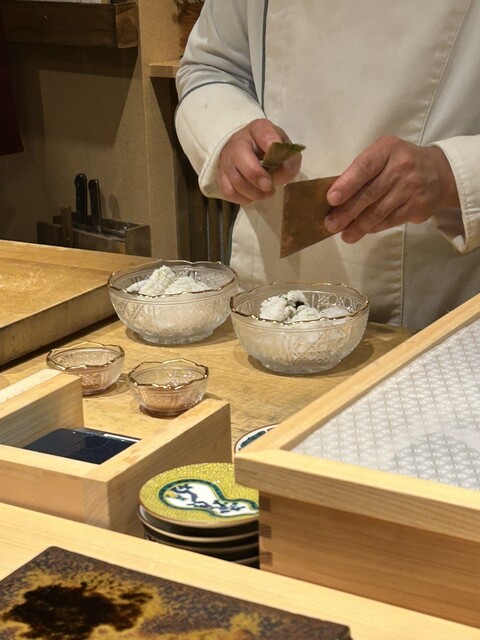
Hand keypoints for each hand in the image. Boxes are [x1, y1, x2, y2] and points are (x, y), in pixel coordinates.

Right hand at [217, 118, 301, 204]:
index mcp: (258, 129)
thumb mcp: (286, 151)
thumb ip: (289, 160)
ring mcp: (227, 159)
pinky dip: (244, 198)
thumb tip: (282, 171)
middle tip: (270, 186)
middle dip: (257, 176)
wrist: (252, 155)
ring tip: (266, 193)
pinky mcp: (221, 176)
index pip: (262, 131)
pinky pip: (229, 192)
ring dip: (254, 192)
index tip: (280, 158)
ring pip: (236, 180)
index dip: (270, 143)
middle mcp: (238, 141)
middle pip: (241, 157)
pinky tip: (253, 196)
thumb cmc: (272, 152)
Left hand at [324, 135, 459, 242]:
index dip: (347, 184)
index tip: (331, 199)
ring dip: (358, 226)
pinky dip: (373, 227)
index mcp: (387, 149)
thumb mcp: (383, 156)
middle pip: (369, 193)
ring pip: (378, 211)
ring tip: (344, 235)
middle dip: (347, 211)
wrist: (440, 173)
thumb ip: (361, 171)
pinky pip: (390, 220)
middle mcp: (401, 167)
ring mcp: (411, 188)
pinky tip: (363, 231)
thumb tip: (335, 198)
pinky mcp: (417, 207)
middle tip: (331, 224)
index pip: (364, 167)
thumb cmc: (400, 163)